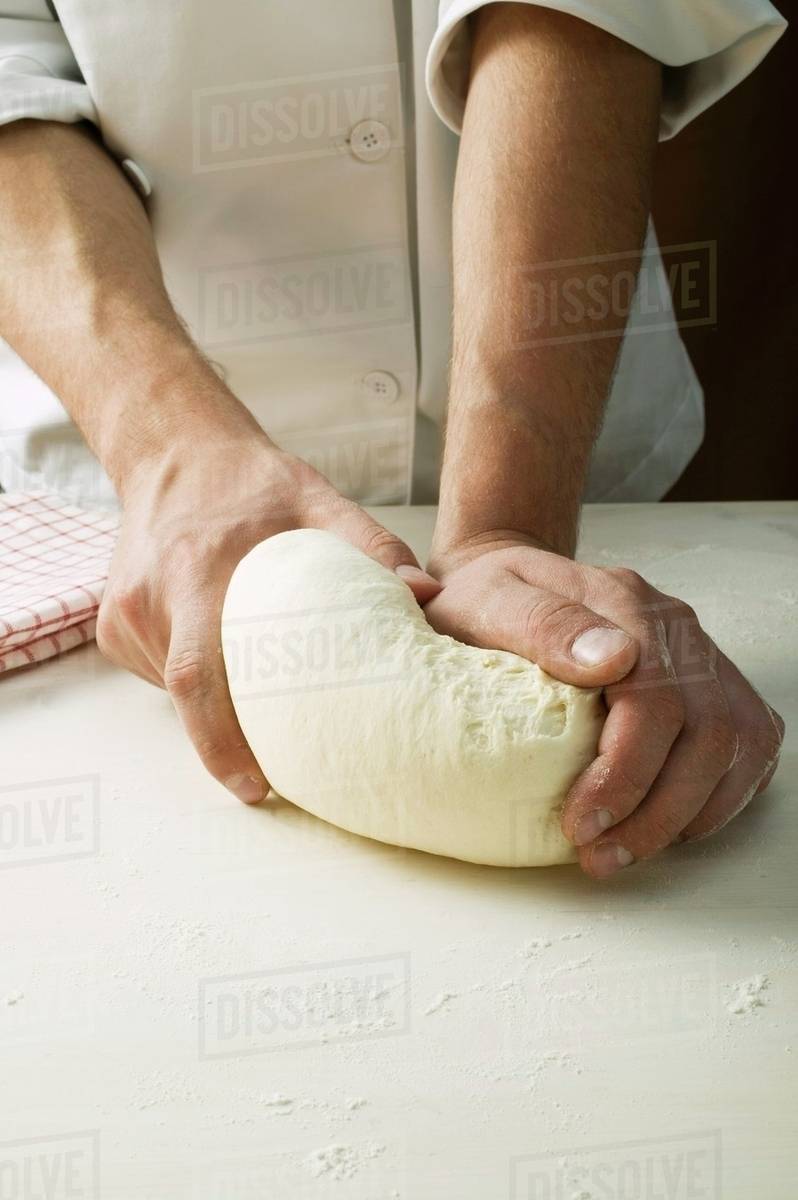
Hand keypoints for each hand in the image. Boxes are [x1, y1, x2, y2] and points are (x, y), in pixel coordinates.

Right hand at [97, 432, 439, 803]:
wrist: (175, 452)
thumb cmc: (253, 482)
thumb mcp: (319, 499)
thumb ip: (373, 548)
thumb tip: (425, 598)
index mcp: (196, 571)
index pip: (198, 676)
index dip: (220, 740)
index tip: (254, 787)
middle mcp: (150, 599)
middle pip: (185, 695)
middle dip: (227, 743)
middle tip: (273, 774)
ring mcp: (123, 615)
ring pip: (174, 687)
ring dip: (217, 704)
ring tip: (261, 699)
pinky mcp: (112, 625)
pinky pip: (160, 671)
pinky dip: (196, 682)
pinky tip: (226, 656)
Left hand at [425, 537, 783, 876]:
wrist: (505, 585)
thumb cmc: (486, 601)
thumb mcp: (487, 601)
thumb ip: (544, 624)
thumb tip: (612, 659)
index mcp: (624, 604)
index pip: (656, 698)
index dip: (627, 772)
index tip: (581, 823)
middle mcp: (676, 631)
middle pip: (707, 733)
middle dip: (656, 811)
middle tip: (599, 856)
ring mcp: (702, 657)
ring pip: (737, 747)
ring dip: (685, 815)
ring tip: (622, 852)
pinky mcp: (713, 687)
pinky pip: (746, 748)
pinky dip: (714, 799)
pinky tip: (664, 825)